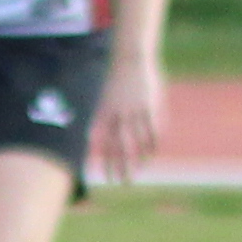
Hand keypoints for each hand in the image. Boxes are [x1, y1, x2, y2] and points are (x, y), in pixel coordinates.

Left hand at [91, 52, 166, 186]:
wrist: (131, 58)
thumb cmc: (116, 82)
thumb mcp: (103, 101)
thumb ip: (100, 121)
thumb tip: (90, 139)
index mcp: (106, 114)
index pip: (105, 144)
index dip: (107, 163)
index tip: (108, 179)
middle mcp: (119, 114)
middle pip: (121, 146)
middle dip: (123, 166)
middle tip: (125, 183)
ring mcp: (135, 111)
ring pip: (138, 141)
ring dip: (139, 158)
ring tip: (140, 171)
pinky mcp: (149, 106)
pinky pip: (151, 130)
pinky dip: (151, 143)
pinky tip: (151, 153)